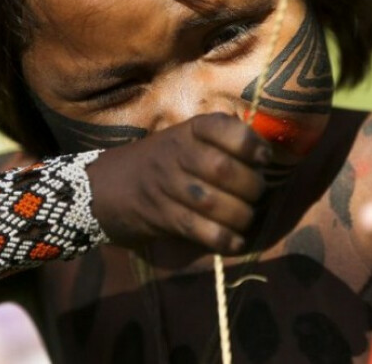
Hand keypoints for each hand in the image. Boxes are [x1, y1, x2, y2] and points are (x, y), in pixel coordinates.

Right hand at [86, 113, 270, 253]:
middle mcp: (177, 153)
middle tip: (257, 194)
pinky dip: (223, 239)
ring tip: (246, 217)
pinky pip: (197, 230)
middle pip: (223, 169)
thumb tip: (267, 156)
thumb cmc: (160, 162)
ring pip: (213, 202)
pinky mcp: (160, 216)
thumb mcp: (185, 140)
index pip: (223, 128)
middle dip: (251, 186)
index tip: (264, 157)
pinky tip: (235, 242)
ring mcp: (166, 185)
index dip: (250, 143)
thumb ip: (221, 143)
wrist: (105, 186)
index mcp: (189, 130)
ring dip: (240, 215)